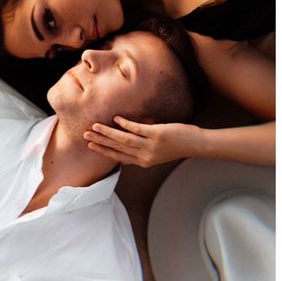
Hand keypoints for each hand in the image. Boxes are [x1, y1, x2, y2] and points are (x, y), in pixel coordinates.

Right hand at [84, 118, 201, 166]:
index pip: (119, 157)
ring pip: (124, 140)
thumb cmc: (177, 144)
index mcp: (144, 161)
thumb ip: (143, 145)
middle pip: (118, 149)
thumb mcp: (157, 150)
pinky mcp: (158, 135)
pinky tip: (118, 119)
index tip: (91, 145)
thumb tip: (129, 134)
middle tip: (86, 135)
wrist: (195, 144)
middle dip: (101, 142)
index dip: (104, 151)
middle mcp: (145, 156)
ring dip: (108, 133)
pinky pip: (138, 129)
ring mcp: (151, 146)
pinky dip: (127, 124)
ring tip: (96, 126)